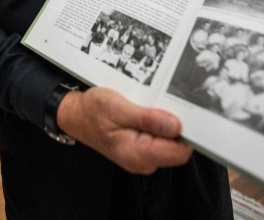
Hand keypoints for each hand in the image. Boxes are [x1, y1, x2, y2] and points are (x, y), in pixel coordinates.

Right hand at [56, 87, 192, 174]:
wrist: (76, 115)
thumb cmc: (93, 110)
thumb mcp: (117, 107)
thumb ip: (147, 119)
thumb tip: (175, 126)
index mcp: (137, 154)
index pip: (178, 152)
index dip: (186, 132)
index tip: (185, 111)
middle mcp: (143, 161)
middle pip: (178, 147)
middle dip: (177, 124)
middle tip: (165, 102)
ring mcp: (144, 156)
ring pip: (171, 141)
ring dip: (167, 122)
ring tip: (151, 104)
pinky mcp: (143, 149)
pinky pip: (162, 139)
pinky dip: (160, 123)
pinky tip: (149, 110)